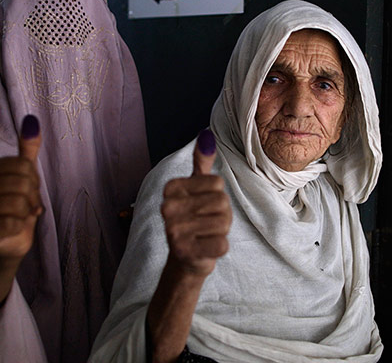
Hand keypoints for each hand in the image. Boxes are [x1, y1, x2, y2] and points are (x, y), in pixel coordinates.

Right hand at [0, 115, 42, 262]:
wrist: (10, 241)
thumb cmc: (17, 205)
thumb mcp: (25, 175)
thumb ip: (27, 150)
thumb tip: (31, 121)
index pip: (23, 164)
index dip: (34, 179)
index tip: (30, 188)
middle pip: (21, 183)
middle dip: (32, 196)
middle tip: (29, 205)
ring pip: (16, 203)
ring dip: (26, 213)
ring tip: (21, 216)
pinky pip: (10, 223)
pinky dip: (19, 226)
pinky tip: (13, 228)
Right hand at [161, 129, 231, 276]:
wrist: (186, 257)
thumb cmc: (196, 218)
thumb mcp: (197, 187)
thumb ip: (201, 161)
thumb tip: (207, 134)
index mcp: (170, 188)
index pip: (216, 182)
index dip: (217, 195)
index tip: (203, 205)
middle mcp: (168, 207)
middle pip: (222, 201)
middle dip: (222, 214)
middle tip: (206, 222)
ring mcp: (174, 231)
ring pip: (224, 222)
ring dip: (221, 231)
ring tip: (205, 234)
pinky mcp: (185, 252)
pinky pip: (222, 244)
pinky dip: (220, 247)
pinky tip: (205, 248)